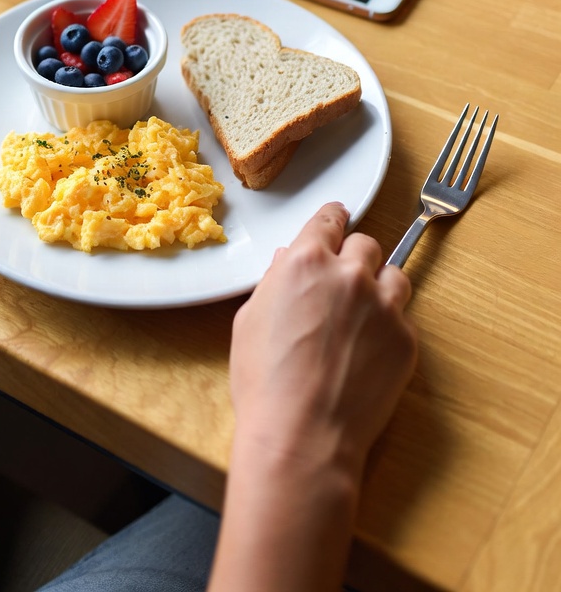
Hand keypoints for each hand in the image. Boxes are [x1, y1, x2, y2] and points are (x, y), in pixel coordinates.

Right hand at [230, 201, 416, 477]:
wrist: (301, 436)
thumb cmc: (264, 382)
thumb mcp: (250, 320)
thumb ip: (275, 281)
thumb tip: (288, 263)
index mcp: (306, 261)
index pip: (329, 219)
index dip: (332, 220)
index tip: (337, 220)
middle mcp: (350, 274)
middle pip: (366, 244)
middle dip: (354, 259)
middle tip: (342, 285)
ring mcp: (383, 307)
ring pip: (394, 276)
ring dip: (379, 287)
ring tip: (362, 316)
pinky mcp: (406, 341)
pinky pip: (403, 320)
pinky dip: (389, 329)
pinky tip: (367, 354)